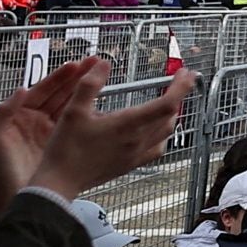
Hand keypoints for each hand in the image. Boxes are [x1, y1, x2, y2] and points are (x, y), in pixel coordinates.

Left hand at [0, 56, 104, 217]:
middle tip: (94, 64)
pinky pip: (74, 128)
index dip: (59, 77)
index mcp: (19, 115)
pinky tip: (100, 108)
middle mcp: (35, 121)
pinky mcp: (58, 149)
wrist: (2, 203)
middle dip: (76, 78)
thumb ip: (2, 113)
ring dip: (83, 92)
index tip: (75, 64)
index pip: (41, 91)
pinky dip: (86, 116)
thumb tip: (21, 89)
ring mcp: (49, 135)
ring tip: (100, 78)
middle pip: (59, 95)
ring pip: (69, 108)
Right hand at [16, 60, 195, 204]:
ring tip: (167, 101)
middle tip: (177, 82)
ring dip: (170, 115)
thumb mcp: (73, 110)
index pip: (167, 103)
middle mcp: (137, 140)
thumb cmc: (66, 148)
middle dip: (177, 96)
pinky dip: (162, 135)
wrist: (59, 182)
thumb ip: (90, 84)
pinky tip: (154, 131)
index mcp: (127, 125)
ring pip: (166, 133)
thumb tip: (103, 64)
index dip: (181, 87)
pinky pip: (157, 149)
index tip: (187, 74)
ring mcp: (136, 154)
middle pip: (170, 116)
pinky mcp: (130, 164)